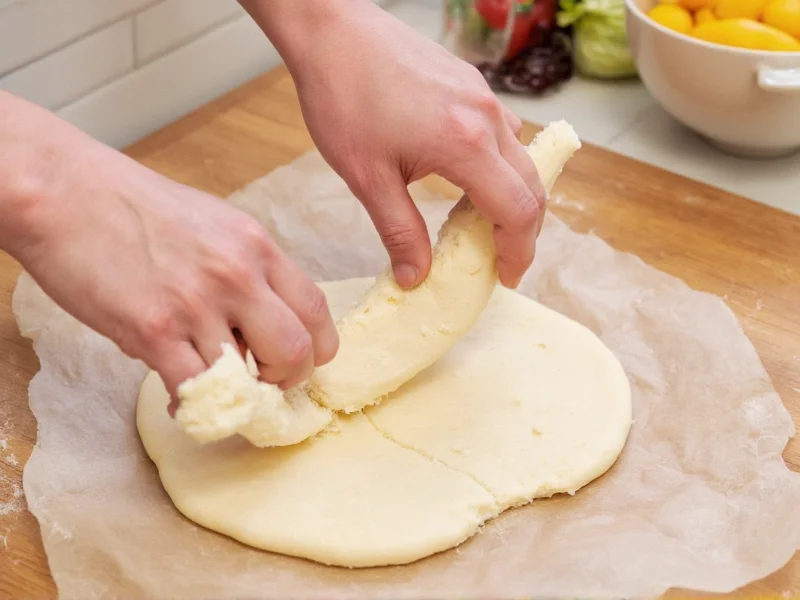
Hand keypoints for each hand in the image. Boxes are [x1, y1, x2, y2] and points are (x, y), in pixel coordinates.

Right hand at [8, 115, 337, 406]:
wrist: (65, 192)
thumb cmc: (134, 205)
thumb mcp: (213, 224)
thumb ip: (244, 270)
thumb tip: (254, 324)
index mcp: (257, 246)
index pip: (316, 310)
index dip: (316, 348)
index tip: (298, 361)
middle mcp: (238, 274)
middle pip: (297, 351)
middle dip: (287, 379)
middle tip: (263, 383)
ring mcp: (197, 304)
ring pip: (248, 379)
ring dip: (236, 396)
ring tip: (216, 390)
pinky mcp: (154, 330)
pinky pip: (195, 391)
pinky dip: (195, 407)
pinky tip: (182, 400)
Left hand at [279, 1, 546, 288]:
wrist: (332, 32)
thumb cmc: (343, 98)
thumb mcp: (366, 178)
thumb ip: (399, 231)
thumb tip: (416, 277)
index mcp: (466, 145)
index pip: (519, 210)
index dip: (519, 251)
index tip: (506, 276)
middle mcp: (487, 119)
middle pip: (533, 187)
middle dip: (524, 231)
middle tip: (501, 259)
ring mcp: (483, 97)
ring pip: (522, 159)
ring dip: (514, 197)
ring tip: (484, 224)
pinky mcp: (472, 84)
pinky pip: (504, 132)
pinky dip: (501, 165)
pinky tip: (470, 178)